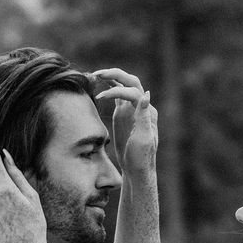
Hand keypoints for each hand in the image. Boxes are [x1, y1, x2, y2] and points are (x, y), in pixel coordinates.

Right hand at [90, 67, 156, 182]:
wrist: (137, 169)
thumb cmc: (142, 157)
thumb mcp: (143, 139)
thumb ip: (144, 116)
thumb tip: (147, 94)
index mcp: (147, 112)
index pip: (134, 92)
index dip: (117, 91)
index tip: (101, 97)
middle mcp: (140, 107)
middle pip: (130, 82)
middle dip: (116, 75)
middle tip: (99, 73)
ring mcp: (131, 109)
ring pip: (123, 86)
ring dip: (111, 77)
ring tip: (95, 74)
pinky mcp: (123, 113)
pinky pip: (117, 95)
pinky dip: (108, 86)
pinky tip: (97, 83)